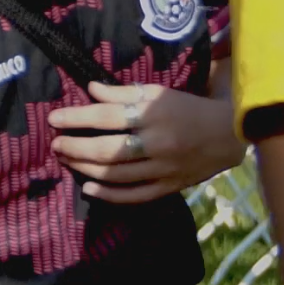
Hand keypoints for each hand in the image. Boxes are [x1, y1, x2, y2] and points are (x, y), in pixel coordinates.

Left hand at [51, 82, 242, 202]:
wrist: (229, 133)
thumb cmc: (188, 108)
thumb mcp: (158, 93)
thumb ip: (123, 93)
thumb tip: (90, 89)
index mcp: (153, 115)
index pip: (107, 117)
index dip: (77, 118)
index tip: (54, 119)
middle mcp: (157, 143)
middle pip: (108, 150)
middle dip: (76, 148)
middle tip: (55, 145)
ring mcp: (163, 169)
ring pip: (117, 175)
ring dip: (86, 169)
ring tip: (67, 161)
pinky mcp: (169, 187)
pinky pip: (135, 195)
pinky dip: (110, 195)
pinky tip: (89, 188)